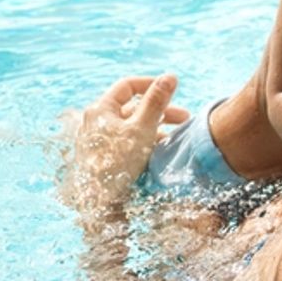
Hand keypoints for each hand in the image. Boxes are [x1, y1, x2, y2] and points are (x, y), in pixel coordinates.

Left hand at [62, 74, 187, 210]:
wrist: (100, 204)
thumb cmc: (118, 164)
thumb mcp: (142, 129)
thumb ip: (157, 102)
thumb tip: (170, 76)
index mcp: (101, 109)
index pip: (128, 86)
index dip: (152, 85)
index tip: (172, 90)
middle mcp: (97, 122)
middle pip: (132, 108)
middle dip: (160, 110)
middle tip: (185, 119)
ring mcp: (99, 141)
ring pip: (132, 127)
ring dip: (155, 129)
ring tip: (176, 139)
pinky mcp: (104, 158)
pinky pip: (128, 142)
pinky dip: (145, 142)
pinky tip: (161, 152)